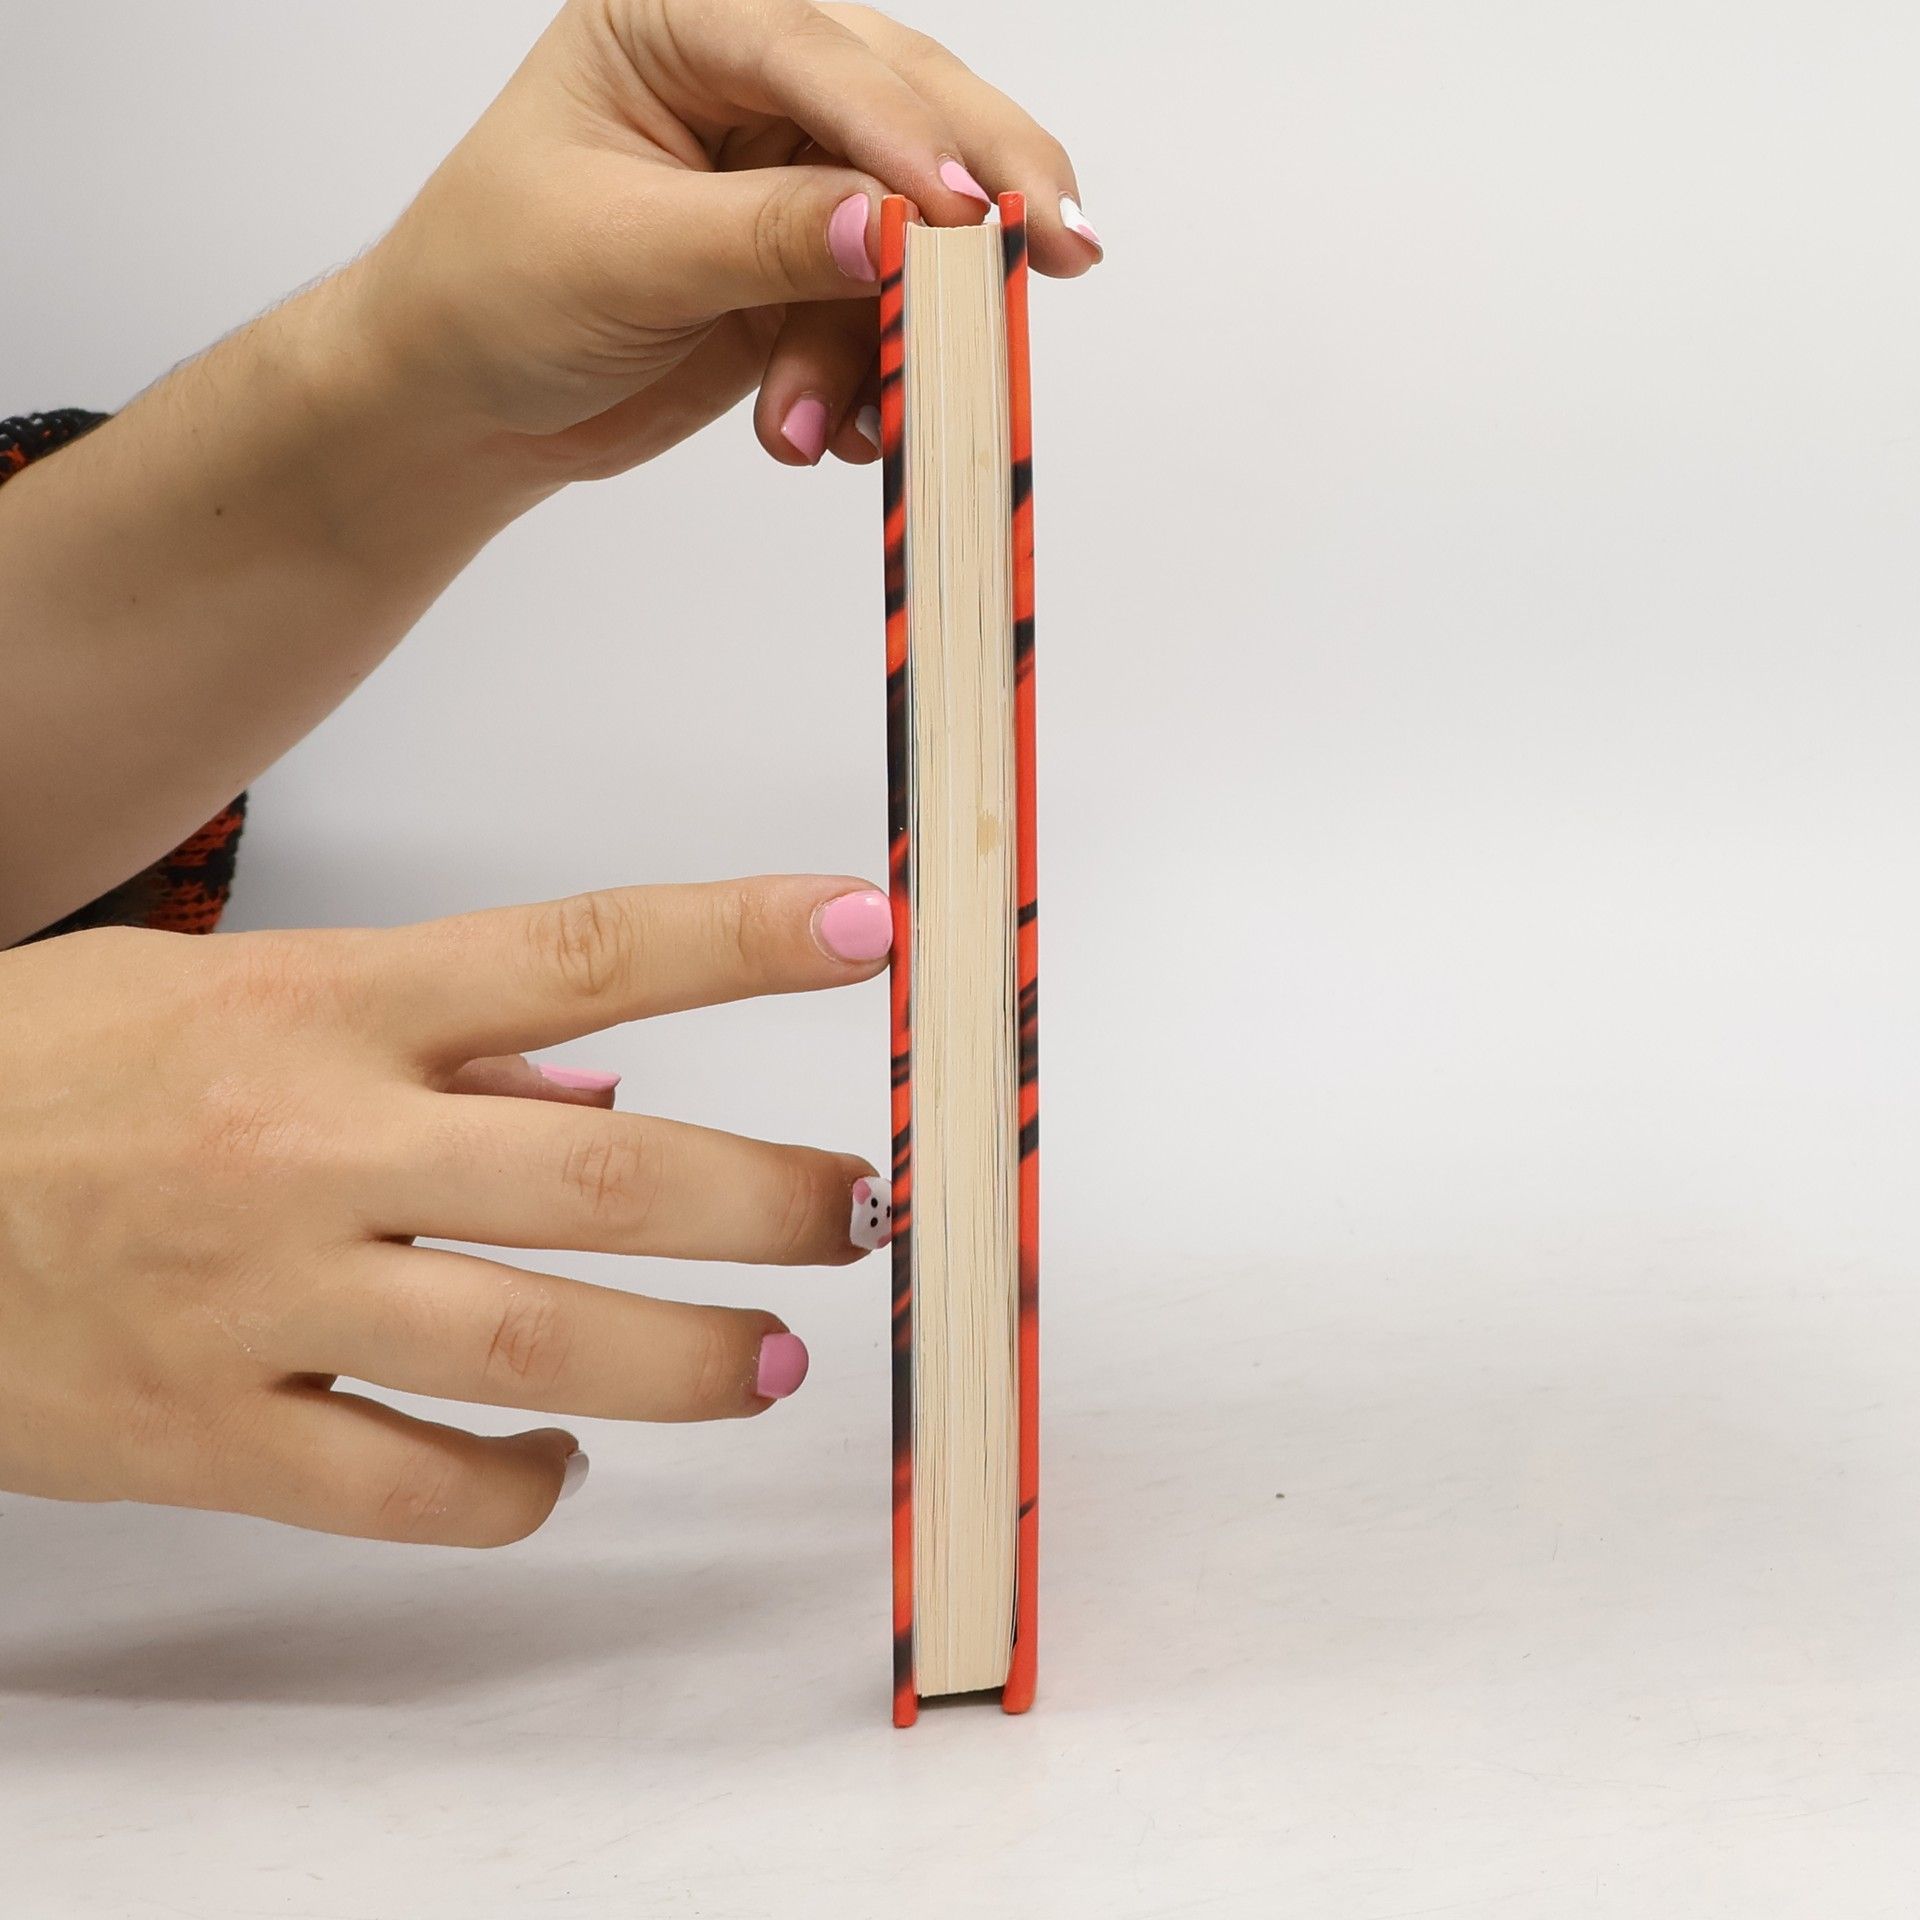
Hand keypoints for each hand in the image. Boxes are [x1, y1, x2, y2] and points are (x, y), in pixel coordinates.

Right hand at [0, 876, 895, 1545]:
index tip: (866, 932)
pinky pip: (401, 1488)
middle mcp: (309, 1143)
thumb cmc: (56, 1071)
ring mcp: (256, 1299)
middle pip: (599, 1173)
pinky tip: (560, 1464)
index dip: (740, 941)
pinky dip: (512, 1489)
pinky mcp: (199, 1435)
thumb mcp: (234, 986)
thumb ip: (432, 1028)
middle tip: (861, 1213)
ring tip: (771, 1360)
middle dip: (765, 1198)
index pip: (582, 951)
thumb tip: (607, 1073)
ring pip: (527, 1343)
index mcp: (326, 1004)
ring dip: (685, 1361)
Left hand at [349, 0, 1098, 480]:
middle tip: (1062, 250)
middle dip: (979, 198)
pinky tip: (823, 435)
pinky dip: (865, 383)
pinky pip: (878, 317)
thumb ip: (762, 236)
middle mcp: (744, 83)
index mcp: (677, 21)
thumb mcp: (620, 254)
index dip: (903, 127)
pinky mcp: (801, 273)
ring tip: (814, 429)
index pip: (815, 50)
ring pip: (902, 237)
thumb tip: (894, 225)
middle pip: (903, 112)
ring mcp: (782, 181)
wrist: (463, 408)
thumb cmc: (489, 293)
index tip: (972, 206)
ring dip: (879, 345)